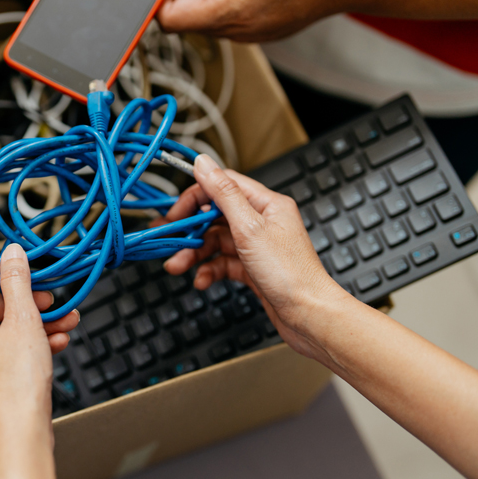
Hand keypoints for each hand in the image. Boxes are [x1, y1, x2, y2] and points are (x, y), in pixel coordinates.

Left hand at [0, 244, 79, 437]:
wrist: (21, 433)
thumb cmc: (16, 385)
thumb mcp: (23, 321)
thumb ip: (17, 282)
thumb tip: (11, 255)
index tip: (11, 265)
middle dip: (26, 301)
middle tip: (49, 297)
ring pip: (7, 332)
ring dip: (37, 322)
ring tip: (66, 319)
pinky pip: (12, 353)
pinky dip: (34, 344)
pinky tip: (58, 341)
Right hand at [157, 155, 347, 358]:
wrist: (308, 316)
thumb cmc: (290, 273)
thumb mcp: (249, 227)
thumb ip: (224, 194)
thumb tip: (204, 163)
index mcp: (267, 204)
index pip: (223, 186)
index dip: (195, 195)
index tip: (175, 210)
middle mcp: (262, 222)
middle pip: (215, 216)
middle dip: (190, 231)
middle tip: (169, 239)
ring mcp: (257, 246)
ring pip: (216, 242)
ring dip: (194, 254)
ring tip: (177, 266)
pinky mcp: (252, 268)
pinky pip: (223, 263)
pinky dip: (209, 270)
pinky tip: (202, 280)